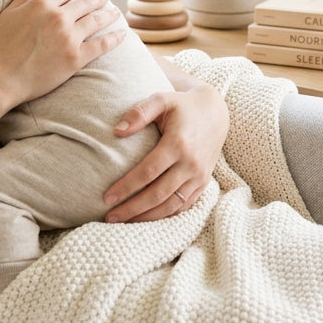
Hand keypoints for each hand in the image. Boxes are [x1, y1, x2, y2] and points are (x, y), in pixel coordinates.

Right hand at [0, 0, 124, 107]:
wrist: (0, 78)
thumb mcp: (9, 13)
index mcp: (42, 4)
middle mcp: (58, 17)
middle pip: (85, 3)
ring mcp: (69, 37)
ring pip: (96, 21)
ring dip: (108, 15)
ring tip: (115, 13)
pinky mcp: (76, 58)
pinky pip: (101, 45)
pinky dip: (114, 38)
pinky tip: (122, 34)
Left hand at [102, 66, 227, 222]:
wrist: (215, 113)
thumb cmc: (182, 106)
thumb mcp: (161, 100)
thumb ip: (139, 112)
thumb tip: (116, 131)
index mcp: (179, 144)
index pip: (148, 172)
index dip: (126, 186)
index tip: (107, 197)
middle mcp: (191, 163)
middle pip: (158, 194)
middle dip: (132, 208)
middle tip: (109, 216)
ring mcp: (199, 176)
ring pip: (171, 205)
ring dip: (146, 217)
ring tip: (123, 222)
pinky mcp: (203, 183)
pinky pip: (183, 206)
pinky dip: (164, 215)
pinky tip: (146, 218)